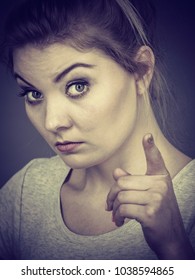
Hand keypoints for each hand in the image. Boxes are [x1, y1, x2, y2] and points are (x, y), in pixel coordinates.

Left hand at [106, 133, 194, 258]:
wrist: (171, 237)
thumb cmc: (157, 213)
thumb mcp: (149, 195)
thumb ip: (133, 182)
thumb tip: (116, 172)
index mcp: (161, 178)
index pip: (155, 159)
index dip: (150, 147)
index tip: (147, 135)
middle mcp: (160, 185)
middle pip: (122, 181)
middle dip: (112, 195)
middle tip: (109, 205)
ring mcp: (156, 198)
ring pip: (121, 196)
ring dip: (114, 208)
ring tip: (116, 215)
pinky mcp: (150, 213)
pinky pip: (123, 208)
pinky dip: (117, 216)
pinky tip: (120, 221)